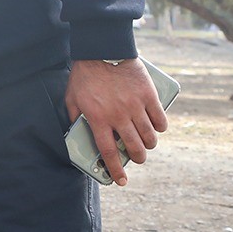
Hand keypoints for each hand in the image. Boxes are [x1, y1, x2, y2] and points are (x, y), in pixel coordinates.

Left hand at [65, 58, 169, 185]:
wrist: (103, 50)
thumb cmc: (85, 75)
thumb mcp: (72, 99)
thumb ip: (76, 118)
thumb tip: (79, 134)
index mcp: (98, 119)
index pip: (109, 152)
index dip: (116, 170)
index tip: (121, 181)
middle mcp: (118, 116)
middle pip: (134, 148)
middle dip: (138, 158)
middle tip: (137, 157)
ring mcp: (135, 106)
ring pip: (150, 137)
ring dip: (149, 144)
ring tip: (146, 142)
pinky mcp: (149, 96)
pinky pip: (160, 120)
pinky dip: (160, 127)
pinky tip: (157, 127)